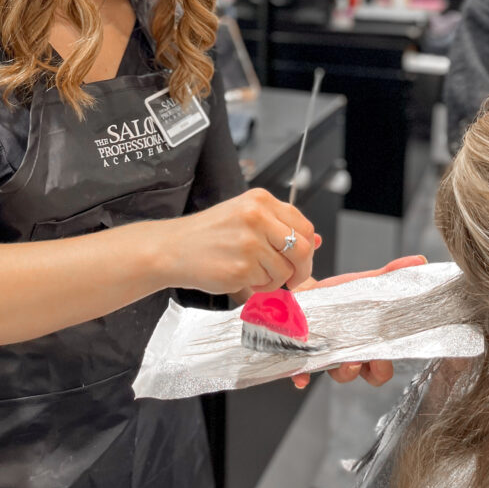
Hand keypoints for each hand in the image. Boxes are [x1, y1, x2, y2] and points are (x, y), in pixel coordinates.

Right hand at [161, 188, 317, 296]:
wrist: (171, 249)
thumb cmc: (207, 235)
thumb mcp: (244, 218)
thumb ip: (280, 228)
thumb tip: (316, 242)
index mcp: (260, 200)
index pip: (303, 226)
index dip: (307, 247)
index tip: (299, 258)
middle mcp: (257, 217)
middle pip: (303, 249)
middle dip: (302, 269)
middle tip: (292, 278)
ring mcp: (250, 243)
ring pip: (285, 270)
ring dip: (274, 279)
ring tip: (251, 272)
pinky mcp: (242, 268)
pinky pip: (267, 284)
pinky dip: (258, 286)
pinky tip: (239, 275)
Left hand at [290, 255, 427, 389]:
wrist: (306, 293)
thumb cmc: (339, 296)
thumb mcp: (363, 284)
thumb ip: (390, 275)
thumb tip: (419, 261)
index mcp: (368, 344)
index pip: (382, 367)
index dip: (384, 366)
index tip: (384, 354)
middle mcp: (351, 355)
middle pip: (366, 375)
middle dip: (369, 371)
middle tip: (365, 358)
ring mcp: (328, 358)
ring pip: (339, 375)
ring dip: (343, 372)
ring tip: (343, 359)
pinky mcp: (303, 354)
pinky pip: (303, 373)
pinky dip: (303, 377)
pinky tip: (301, 377)